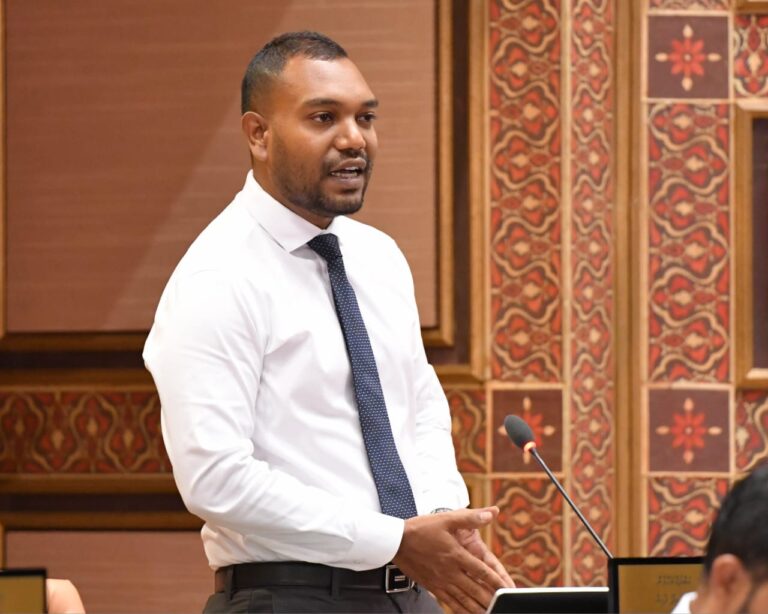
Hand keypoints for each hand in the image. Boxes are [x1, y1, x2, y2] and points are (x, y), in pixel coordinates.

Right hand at [392, 507, 507, 613]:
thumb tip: (492, 512)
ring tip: (490, 613)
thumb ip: (470, 517)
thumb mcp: (446, 518)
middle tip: (504, 605)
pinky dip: (462, 610)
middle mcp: (450, 571)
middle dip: (491, 599)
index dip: (496, 581)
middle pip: (475, 590)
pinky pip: (450, 603)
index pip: (481, 571)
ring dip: (478, 608)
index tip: (508, 589)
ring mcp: (441, 582)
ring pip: (464, 600)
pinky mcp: (433, 587)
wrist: (396, 542)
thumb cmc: (421, 528)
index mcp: (456, 555)